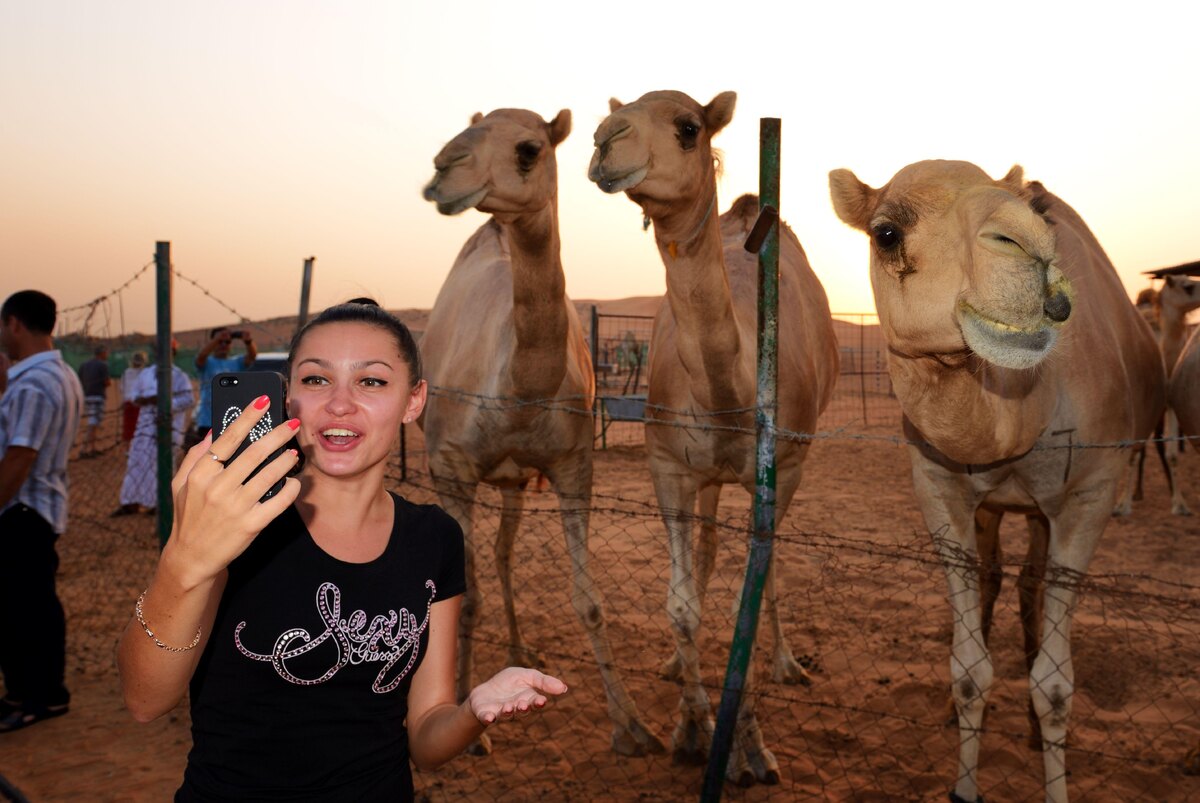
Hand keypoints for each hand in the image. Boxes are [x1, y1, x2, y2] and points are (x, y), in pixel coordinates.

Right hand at [161, 396, 300, 588]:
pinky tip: (295, 482)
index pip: (228, 437)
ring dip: (286, 460)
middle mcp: (218, 487)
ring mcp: (235, 507)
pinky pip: (278, 502)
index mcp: (202, 474)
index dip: (248, 417)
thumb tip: (211, 431)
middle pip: (254, 453)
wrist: (192, 558)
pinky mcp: (251, 525)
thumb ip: (195, 457)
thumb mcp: (181, 485)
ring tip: (296, 451)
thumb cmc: (189, 517)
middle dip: (277, 434)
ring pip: (269, 475)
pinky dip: (290, 490)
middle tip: (293, 423)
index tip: (264, 401)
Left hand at [467, 667, 567, 725]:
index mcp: (528, 700)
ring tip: (508, 707)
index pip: (535, 703)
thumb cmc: (510, 683)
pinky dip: (488, 718)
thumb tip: (564, 688)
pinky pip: (486, 718)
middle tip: (523, 704)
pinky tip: (489, 718)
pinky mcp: (485, 713)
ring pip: (506, 715)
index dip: (538, 703)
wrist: (486, 690)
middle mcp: (515, 708)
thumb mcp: (528, 676)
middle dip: (523, 708)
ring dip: (508, 712)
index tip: (542, 701)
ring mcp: (500, 712)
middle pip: (521, 711)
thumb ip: (544, 682)